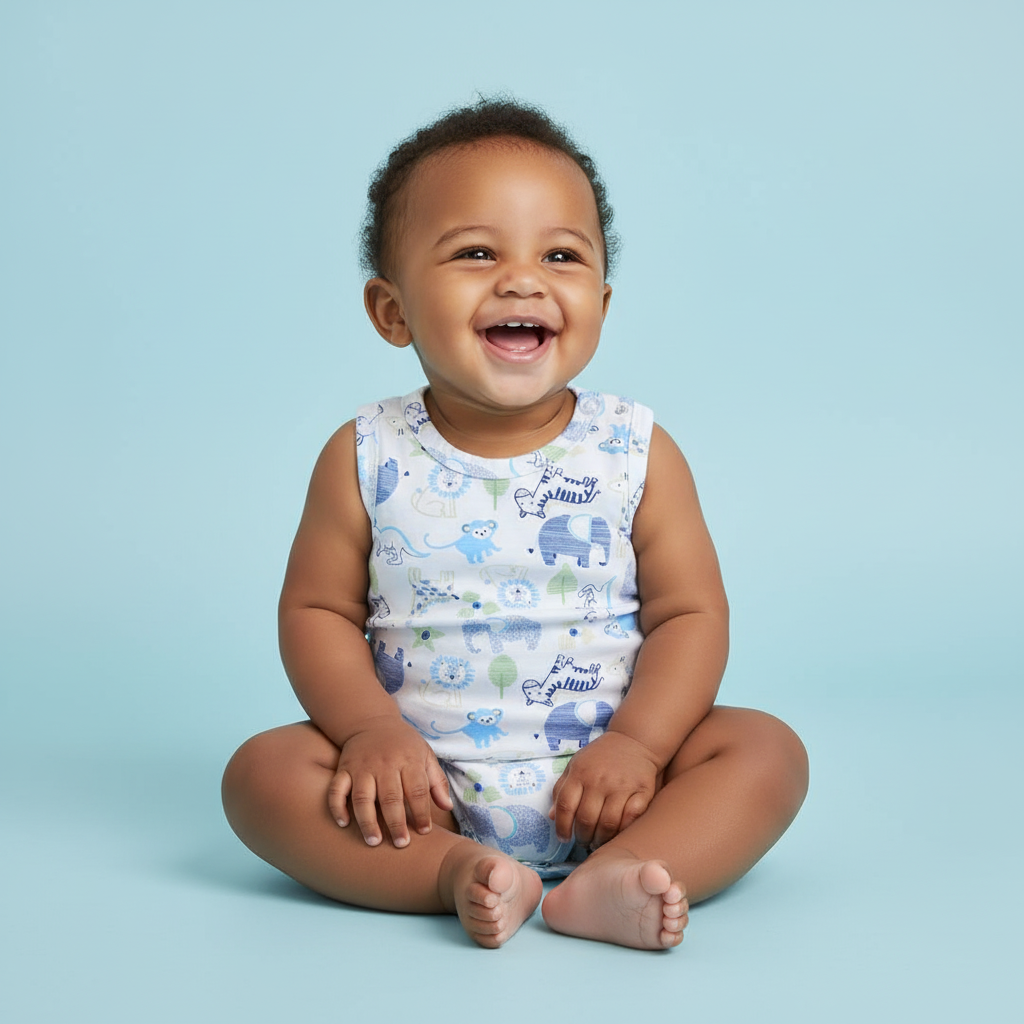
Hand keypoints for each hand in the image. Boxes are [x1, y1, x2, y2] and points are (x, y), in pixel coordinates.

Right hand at [329, 716, 452, 848]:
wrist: (371, 722)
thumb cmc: (403, 744)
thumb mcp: (425, 755)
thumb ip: (436, 781)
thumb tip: (447, 807)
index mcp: (408, 760)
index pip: (417, 790)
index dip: (421, 812)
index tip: (424, 832)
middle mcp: (384, 763)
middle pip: (390, 797)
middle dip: (396, 823)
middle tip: (400, 844)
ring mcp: (361, 767)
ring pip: (362, 796)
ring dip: (367, 820)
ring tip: (373, 841)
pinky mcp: (344, 769)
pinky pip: (337, 789)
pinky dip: (337, 807)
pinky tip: (343, 824)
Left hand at [549, 731, 659, 847]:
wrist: (633, 740)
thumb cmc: (600, 756)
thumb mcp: (575, 765)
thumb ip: (561, 789)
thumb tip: (551, 816)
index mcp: (579, 772)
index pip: (565, 806)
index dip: (562, 827)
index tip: (564, 838)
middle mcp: (599, 780)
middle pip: (586, 819)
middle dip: (582, 837)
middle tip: (583, 842)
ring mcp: (621, 786)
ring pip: (608, 824)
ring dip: (601, 839)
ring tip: (598, 842)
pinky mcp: (642, 791)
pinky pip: (631, 819)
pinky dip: (622, 831)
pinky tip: (617, 834)